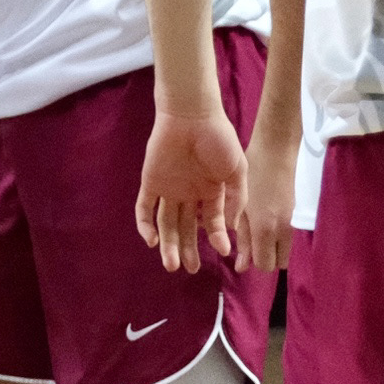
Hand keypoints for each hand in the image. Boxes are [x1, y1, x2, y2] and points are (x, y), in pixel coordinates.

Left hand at [138, 102, 245, 273]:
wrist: (193, 115)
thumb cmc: (219, 139)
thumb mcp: (238, 170)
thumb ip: (236, 199)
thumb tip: (230, 228)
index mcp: (210, 192)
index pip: (211, 222)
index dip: (216, 237)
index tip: (222, 251)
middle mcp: (188, 194)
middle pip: (185, 228)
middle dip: (187, 249)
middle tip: (191, 268)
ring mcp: (168, 189)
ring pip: (166, 223)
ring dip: (168, 244)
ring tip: (172, 265)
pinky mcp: (151, 182)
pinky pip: (145, 208)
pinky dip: (146, 225)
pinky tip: (152, 241)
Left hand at [238, 134, 299, 274]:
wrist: (277, 150)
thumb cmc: (253, 174)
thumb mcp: (242, 206)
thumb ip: (243, 236)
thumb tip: (242, 265)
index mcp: (265, 229)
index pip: (265, 265)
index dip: (253, 261)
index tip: (245, 249)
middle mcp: (283, 231)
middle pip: (278, 263)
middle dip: (266, 258)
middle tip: (253, 241)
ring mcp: (293, 223)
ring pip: (286, 251)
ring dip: (273, 248)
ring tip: (259, 229)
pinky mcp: (298, 214)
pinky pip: (289, 238)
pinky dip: (279, 237)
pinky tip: (268, 220)